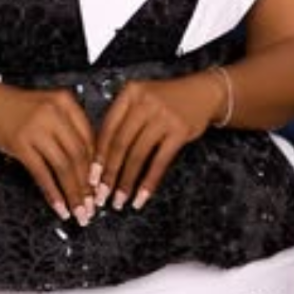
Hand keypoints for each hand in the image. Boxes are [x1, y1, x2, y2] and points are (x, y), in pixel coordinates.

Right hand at [0, 81, 95, 224]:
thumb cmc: (21, 109)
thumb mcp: (50, 109)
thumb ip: (69, 129)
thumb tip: (89, 166)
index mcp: (65, 102)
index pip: (89, 138)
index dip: (96, 166)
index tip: (98, 185)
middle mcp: (53, 113)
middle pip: (78, 154)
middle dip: (87, 184)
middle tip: (91, 204)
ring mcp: (36, 128)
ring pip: (63, 166)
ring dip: (72, 192)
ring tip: (78, 210)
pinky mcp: (19, 143)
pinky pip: (41, 173)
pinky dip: (52, 192)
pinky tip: (59, 205)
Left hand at [91, 74, 221, 211]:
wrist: (203, 93)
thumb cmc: (166, 99)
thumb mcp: (141, 98)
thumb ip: (122, 118)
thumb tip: (98, 156)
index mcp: (130, 93)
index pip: (108, 127)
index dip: (97, 155)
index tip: (90, 177)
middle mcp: (144, 102)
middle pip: (120, 143)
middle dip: (109, 173)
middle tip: (101, 194)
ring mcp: (163, 116)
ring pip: (138, 155)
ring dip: (127, 182)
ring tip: (120, 200)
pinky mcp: (180, 131)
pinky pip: (160, 162)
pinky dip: (149, 182)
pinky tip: (141, 197)